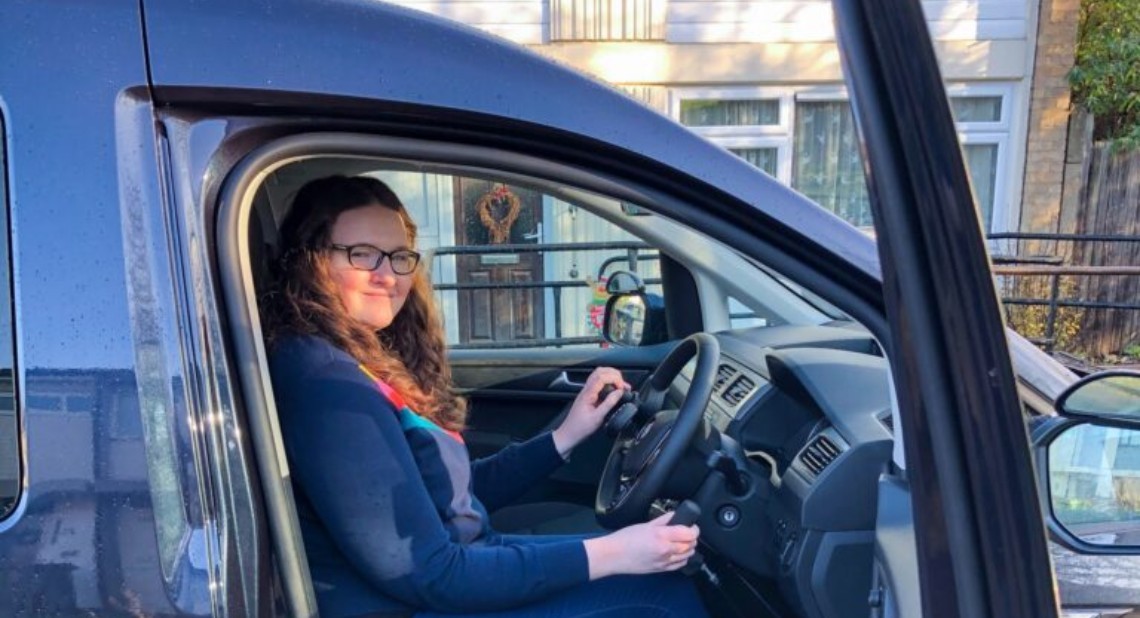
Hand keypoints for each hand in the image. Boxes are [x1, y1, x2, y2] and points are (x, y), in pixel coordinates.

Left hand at [552, 367, 628, 456]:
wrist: (569, 434)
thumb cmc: (581, 428)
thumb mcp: (597, 417)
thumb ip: (609, 403)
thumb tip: (619, 392)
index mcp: (588, 393)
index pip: (602, 376)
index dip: (615, 379)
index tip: (622, 388)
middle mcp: (586, 389)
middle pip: (600, 371)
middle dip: (614, 374)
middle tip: (624, 385)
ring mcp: (586, 392)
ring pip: (599, 376)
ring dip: (611, 378)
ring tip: (621, 386)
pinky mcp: (588, 396)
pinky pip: (598, 384)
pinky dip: (608, 384)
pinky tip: (614, 391)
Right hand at [583, 511, 699, 578]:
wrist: (613, 556)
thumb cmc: (625, 539)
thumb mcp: (646, 524)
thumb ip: (664, 520)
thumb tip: (677, 515)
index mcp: (661, 536)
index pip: (689, 533)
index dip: (694, 528)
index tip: (691, 525)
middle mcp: (665, 550)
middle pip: (691, 545)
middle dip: (692, 537)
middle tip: (687, 531)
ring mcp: (664, 562)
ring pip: (688, 555)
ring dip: (688, 547)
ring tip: (682, 541)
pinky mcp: (661, 570)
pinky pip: (680, 564)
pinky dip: (683, 557)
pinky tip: (677, 552)